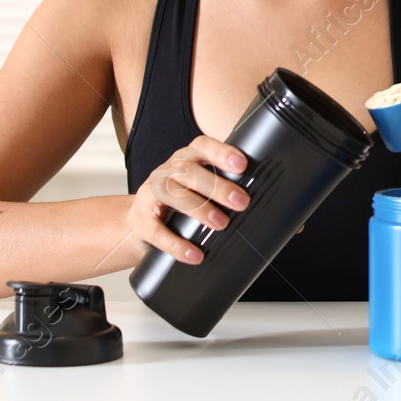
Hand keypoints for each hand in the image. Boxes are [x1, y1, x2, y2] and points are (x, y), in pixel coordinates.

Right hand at [125, 135, 250, 264]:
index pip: (201, 147)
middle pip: (189, 171)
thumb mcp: (195, 190)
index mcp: (183, 160)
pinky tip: (194, 254)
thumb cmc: (175, 205)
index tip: (241, 164)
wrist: (137, 224)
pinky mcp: (140, 221)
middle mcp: (165, 172)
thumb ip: (220, 189)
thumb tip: (262, 203)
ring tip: (221, 223)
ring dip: (200, 208)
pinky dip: (177, 244)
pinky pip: (157, 231)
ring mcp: (149, 194)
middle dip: (217, 186)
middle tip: (241, 202)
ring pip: (173, 193)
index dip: (221, 152)